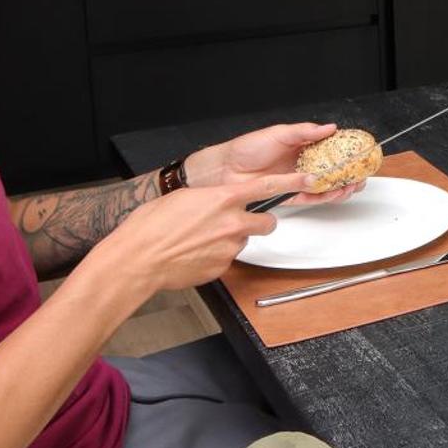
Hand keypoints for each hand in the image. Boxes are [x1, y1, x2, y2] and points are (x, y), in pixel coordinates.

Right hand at [89, 171, 315, 295]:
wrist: (138, 259)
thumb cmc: (151, 227)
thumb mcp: (183, 199)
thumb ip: (211, 199)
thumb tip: (218, 201)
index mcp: (222, 198)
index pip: (267, 186)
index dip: (291, 183)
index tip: (308, 180)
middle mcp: (231, 222)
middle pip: (267, 222)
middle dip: (259, 222)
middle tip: (238, 223)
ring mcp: (229, 247)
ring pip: (245, 241)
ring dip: (233, 240)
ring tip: (204, 241)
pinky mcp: (223, 267)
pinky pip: (229, 259)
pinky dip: (218, 257)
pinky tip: (197, 255)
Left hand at [183, 122, 364, 205]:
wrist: (225, 170)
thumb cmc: (246, 149)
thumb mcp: (279, 133)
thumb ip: (305, 131)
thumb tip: (329, 127)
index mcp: (301, 146)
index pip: (331, 150)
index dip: (347, 153)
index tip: (360, 154)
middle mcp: (301, 164)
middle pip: (332, 171)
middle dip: (349, 174)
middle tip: (361, 175)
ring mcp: (297, 181)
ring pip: (325, 187)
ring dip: (340, 187)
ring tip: (351, 185)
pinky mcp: (289, 195)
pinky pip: (311, 197)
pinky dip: (324, 196)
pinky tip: (333, 192)